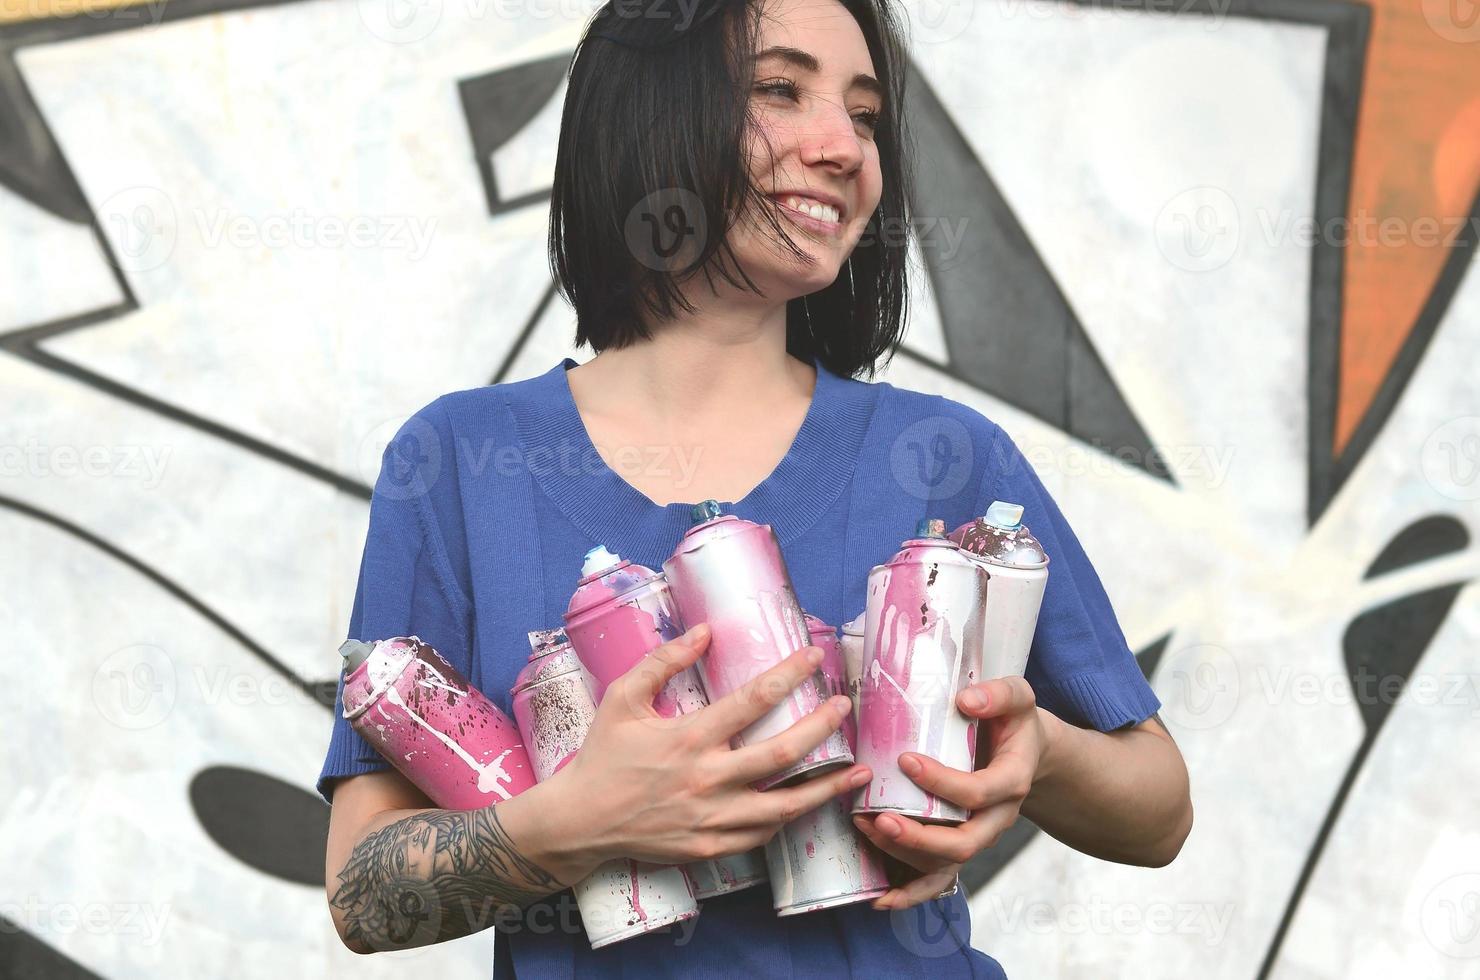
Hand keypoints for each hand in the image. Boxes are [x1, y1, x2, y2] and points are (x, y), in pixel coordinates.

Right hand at [551, 623, 871, 869]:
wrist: (580, 822)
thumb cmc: (603, 754)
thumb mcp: (623, 698)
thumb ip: (663, 662)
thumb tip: (704, 632)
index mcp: (688, 737)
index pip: (751, 700)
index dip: (788, 675)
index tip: (814, 656)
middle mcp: (706, 778)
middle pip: (781, 752)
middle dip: (821, 727)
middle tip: (844, 707)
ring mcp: (711, 818)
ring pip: (784, 805)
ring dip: (826, 787)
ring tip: (858, 772)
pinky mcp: (710, 848)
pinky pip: (761, 834)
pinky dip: (789, 818)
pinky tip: (808, 804)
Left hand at [851, 675, 1046, 909]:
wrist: (1023, 750)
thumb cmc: (1012, 721)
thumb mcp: (1017, 698)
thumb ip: (998, 695)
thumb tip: (966, 699)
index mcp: (1011, 781)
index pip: (979, 792)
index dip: (943, 782)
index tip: (905, 761)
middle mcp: (997, 817)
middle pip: (964, 843)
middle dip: (919, 837)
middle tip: (880, 818)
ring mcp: (978, 835)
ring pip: (944, 863)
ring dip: (903, 852)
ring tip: (865, 827)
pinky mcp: (959, 844)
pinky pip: (938, 878)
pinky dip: (911, 893)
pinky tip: (881, 898)